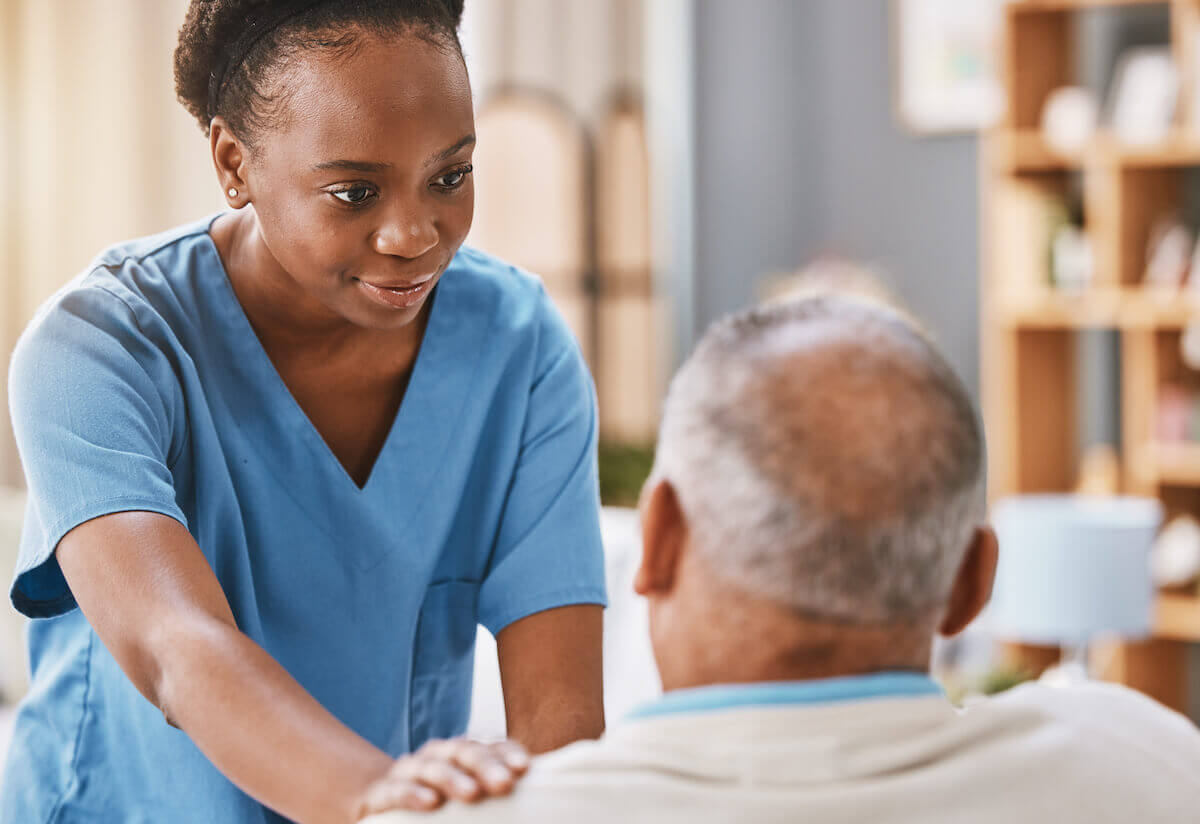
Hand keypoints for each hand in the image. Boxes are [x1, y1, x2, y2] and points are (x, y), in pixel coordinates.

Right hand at [354, 738, 529, 817]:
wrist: (381, 802)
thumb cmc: (440, 803)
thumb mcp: (468, 795)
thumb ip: (494, 791)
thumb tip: (542, 800)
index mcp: (461, 754)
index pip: (489, 747)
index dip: (506, 753)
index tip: (524, 768)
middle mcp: (437, 755)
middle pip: (464, 751)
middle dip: (485, 766)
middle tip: (505, 785)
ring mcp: (409, 771)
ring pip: (432, 766)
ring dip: (453, 779)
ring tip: (472, 794)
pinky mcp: (381, 793)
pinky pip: (397, 790)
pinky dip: (413, 794)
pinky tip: (430, 803)